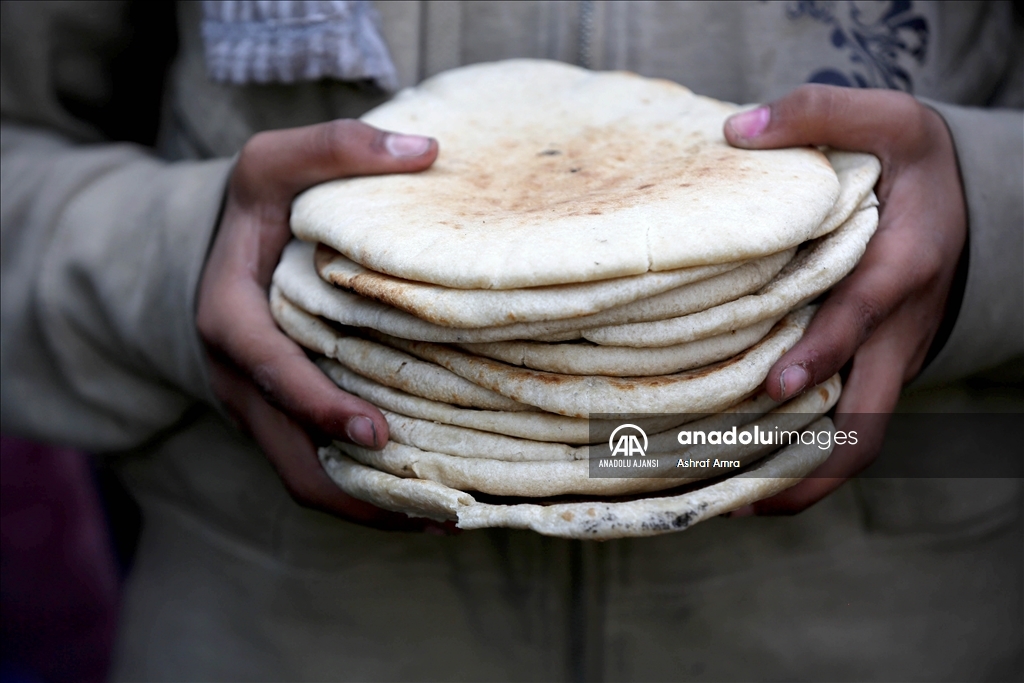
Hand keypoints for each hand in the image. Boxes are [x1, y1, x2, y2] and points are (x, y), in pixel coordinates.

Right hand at [196, 120, 448, 530]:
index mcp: (231, 321)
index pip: (272, 374)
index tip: (376, 432)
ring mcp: (259, 410)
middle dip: (357, 490)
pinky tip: (422, 496)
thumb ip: (335, 148)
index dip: (319, 408)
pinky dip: (364, 491)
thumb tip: (425, 152)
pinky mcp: (281, 420)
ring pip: (306, 477)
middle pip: (291, 457)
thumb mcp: (274, 161)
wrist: (221, 250)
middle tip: (434, 504)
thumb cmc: (255, 207)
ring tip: (442, 515)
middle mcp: (239, 380)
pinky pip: (317, 468)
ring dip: (368, 506)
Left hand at [723, 85, 966, 514]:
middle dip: (812, 464)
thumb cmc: (914, 163)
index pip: (862, 319)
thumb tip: (735, 131)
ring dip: (805, 478)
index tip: (773, 384)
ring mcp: (890, 359)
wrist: (967, 201)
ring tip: (734, 503)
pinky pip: (846, 425)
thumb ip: (818, 113)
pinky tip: (748, 469)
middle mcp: (899, 330)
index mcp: (901, 268)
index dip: (821, 353)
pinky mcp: (876, 369)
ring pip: (859, 438)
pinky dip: (805, 456)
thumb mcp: (886, 118)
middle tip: (743, 494)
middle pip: (870, 418)